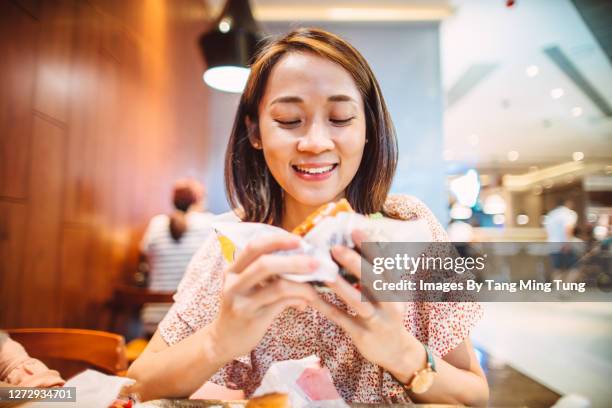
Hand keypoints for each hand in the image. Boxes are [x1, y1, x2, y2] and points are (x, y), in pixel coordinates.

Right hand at [210, 234, 319, 360]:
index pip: (254, 247)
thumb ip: (262, 271)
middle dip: (294, 261)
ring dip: (301, 285)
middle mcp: (233, 284)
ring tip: (314, 288)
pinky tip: (304, 302)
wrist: (224, 340)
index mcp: (232, 270)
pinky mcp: (253, 319)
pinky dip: (297, 300)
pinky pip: (282, 304)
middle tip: (315, 263)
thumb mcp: (243, 285)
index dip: (277, 241)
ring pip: (278, 287)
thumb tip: (298, 257)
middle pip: (265, 264)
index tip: (299, 241)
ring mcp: (242, 303)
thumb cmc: (241, 307)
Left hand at [308, 230, 422, 381]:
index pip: (385, 263)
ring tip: (324, 273)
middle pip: (374, 281)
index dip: (371, 246)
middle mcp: (390, 303)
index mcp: (395, 287)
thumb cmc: (385, 312)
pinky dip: (326, 308)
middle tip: (335, 248)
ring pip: (359, 302)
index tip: (355, 229)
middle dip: (355, 264)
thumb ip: (373, 270)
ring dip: (341, 287)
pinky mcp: (362, 335)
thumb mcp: (388, 291)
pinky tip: (311, 297)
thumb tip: (354, 241)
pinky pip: (342, 320)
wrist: (396, 351)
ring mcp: (377, 321)